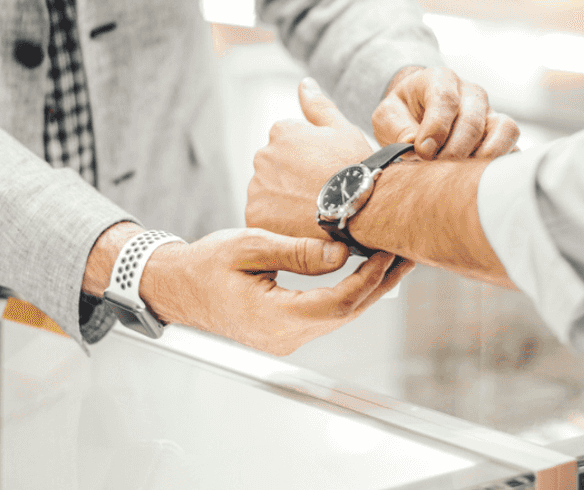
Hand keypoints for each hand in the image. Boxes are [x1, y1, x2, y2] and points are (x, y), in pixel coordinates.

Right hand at [140, 228, 412, 355]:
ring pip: (340, 316)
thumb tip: (341, 252)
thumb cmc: (206, 263)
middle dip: (379, 283)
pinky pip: (326, 315)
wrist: (178, 287)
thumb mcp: (250, 246)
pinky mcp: (285, 332)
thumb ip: (297, 251)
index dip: (368, 278)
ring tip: (393, 260)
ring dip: (368, 289)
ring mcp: (285, 338)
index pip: (338, 303)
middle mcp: (283, 336)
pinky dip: (348, 293)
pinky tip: (363, 273)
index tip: (386, 250)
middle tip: (406, 252)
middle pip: (347, 313)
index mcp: (273, 317)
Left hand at [247, 77, 372, 240]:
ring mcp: (257, 187)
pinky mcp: (256, 216)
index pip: (287, 144)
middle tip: (320, 193)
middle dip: (292, 179)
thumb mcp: (342, 129)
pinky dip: (278, 222)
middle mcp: (263, 156)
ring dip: (284, 201)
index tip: (324, 172)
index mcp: (281, 131)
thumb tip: (304, 83)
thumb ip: (318, 106)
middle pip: (275, 169)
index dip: (309, 161)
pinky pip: (263, 218)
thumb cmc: (357, 168)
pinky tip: (301, 223)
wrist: (363, 209)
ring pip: (268, 194)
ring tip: (313, 210)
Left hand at [373, 66, 519, 159]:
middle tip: (436, 168)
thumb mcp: (387, 115)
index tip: (423, 151)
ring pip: (504, 129)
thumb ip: (397, 129)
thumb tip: (417, 146)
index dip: (436, 128)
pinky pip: (514, 145)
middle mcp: (470, 93)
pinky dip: (501, 162)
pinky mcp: (501, 133)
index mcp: (440, 79)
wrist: (417, 110)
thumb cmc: (403, 113)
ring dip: (483, 156)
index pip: (445, 99)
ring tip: (459, 173)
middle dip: (454, 150)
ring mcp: (490, 112)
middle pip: (473, 120)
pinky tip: (479, 176)